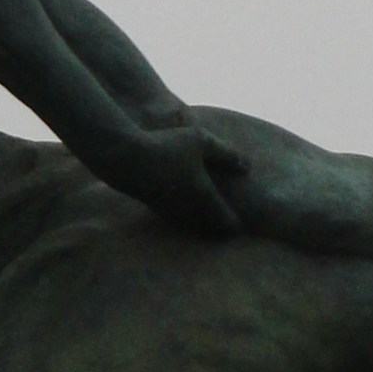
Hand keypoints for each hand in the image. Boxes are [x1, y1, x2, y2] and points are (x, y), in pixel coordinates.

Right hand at [112, 111, 252, 239]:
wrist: (125, 158)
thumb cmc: (167, 146)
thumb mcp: (202, 142)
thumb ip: (227, 154)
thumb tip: (247, 167)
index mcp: (204, 197)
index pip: (227, 223)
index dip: (237, 226)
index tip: (246, 223)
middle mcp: (188, 211)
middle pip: (211, 229)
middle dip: (222, 228)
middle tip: (232, 222)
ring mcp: (170, 212)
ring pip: (193, 226)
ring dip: (203, 223)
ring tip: (212, 215)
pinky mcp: (155, 208)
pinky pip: (178, 219)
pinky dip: (187, 216)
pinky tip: (187, 205)